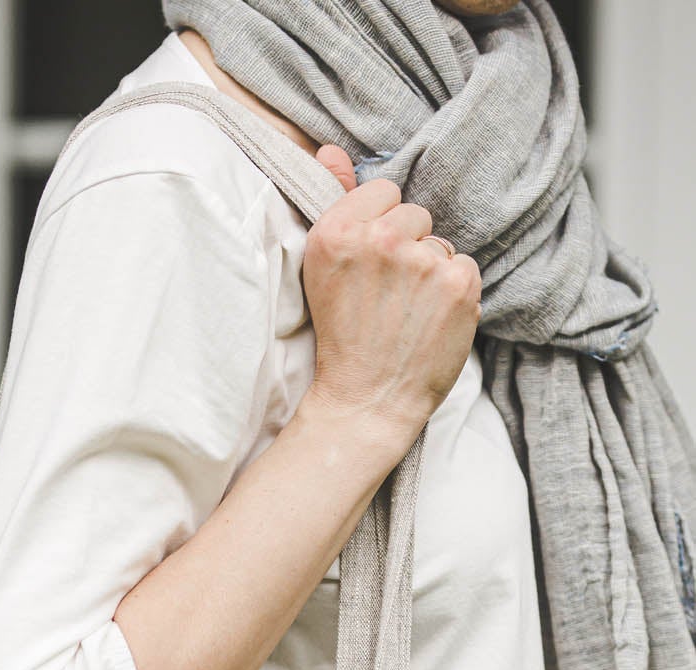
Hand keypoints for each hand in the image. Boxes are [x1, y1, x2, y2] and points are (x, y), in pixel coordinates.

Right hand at [299, 146, 482, 449]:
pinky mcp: (457, 284)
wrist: (365, 401)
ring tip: (407, 312)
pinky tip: (429, 320)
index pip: (384, 190)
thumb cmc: (343, 338)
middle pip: (416, 214)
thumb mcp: (323, 268)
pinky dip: (453, 293)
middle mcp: (378, 240)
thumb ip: (335, 202)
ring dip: (430, 272)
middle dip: (407, 248)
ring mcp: (421, 261)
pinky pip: (464, 266)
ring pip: (440, 243)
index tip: (370, 265)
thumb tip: (333, 150)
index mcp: (336, 232)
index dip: (380, 227)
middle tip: (387, 295)